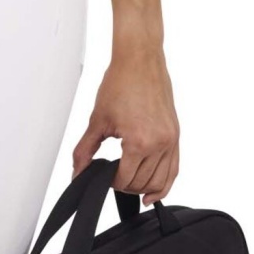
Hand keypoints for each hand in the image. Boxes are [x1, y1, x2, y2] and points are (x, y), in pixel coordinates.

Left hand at [71, 34, 178, 202]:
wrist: (140, 61)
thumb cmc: (121, 83)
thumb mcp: (97, 121)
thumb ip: (85, 152)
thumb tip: (78, 173)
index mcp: (139, 142)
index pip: (125, 179)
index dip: (110, 183)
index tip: (103, 178)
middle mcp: (160, 144)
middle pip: (143, 183)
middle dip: (125, 186)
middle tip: (112, 179)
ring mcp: (171, 140)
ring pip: (161, 181)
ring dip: (143, 188)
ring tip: (129, 185)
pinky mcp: (176, 135)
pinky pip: (175, 169)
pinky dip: (165, 183)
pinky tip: (152, 193)